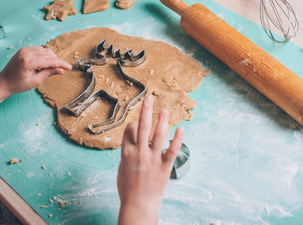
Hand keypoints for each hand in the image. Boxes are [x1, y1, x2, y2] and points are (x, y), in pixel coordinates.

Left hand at [0, 46, 71, 95]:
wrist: (4, 82)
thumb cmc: (18, 84)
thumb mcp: (36, 81)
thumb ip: (49, 73)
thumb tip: (62, 70)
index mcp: (29, 61)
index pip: (50, 61)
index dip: (61, 64)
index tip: (69, 67)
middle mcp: (27, 53)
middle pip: (49, 54)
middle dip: (57, 61)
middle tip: (62, 70)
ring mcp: (25, 49)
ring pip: (45, 50)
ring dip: (52, 58)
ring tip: (53, 67)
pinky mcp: (24, 49)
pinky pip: (39, 49)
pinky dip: (45, 55)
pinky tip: (46, 62)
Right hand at [117, 94, 183, 224]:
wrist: (138, 205)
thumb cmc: (127, 188)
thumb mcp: (122, 168)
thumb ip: (127, 153)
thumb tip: (131, 142)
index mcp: (127, 152)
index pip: (130, 130)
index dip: (134, 123)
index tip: (137, 122)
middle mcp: (140, 153)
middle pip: (142, 126)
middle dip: (146, 109)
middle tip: (149, 97)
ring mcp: (153, 159)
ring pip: (158, 135)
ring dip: (162, 120)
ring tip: (165, 110)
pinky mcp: (164, 167)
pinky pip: (172, 150)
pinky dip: (177, 139)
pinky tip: (181, 129)